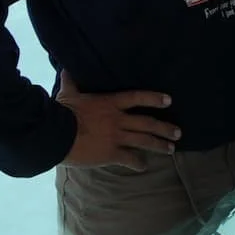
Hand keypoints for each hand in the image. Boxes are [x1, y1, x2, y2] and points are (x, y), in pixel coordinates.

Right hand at [57, 71, 180, 169]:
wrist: (56, 135)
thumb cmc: (61, 112)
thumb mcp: (68, 94)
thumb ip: (71, 82)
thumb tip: (66, 68)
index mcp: (110, 103)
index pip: (137, 98)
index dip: (154, 99)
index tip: (169, 101)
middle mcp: (118, 120)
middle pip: (147, 123)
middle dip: (164, 128)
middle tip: (178, 133)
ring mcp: (116, 137)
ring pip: (144, 141)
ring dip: (159, 145)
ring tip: (171, 149)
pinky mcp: (111, 154)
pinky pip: (129, 159)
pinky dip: (138, 163)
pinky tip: (143, 166)